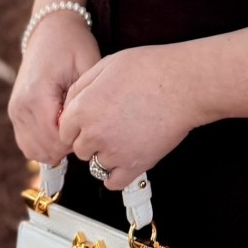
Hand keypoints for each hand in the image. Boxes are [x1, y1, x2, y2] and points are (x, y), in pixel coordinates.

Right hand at [8, 11, 100, 166]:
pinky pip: (27, 144)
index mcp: (36, 96)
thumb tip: (83, 131)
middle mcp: (19, 106)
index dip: (78, 139)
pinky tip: (61, 127)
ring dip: (56, 147)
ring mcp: (14, 111)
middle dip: (68, 145)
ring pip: (34, 151)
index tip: (90, 121)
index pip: (57, 141)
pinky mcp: (14, 112)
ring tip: (73, 124)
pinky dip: (45, 143)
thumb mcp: (88, 66)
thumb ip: (86, 101)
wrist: (50, 28)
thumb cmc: (74, 44)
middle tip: (84, 123)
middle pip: (45, 150)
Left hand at [56, 45, 205, 191]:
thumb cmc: (150, 69)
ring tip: (123, 137)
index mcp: (84, 108)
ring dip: (105, 155)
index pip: (64, 130)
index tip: (88, 122)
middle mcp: (95, 133)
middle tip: (110, 126)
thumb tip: (70, 104)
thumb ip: (82, 87)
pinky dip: (116, 174)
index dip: (77, 125)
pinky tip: (125, 159)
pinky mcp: (135, 165)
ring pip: (96, 165)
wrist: (183, 84)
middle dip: (90, 140)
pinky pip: (113, 182)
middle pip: (79, 149)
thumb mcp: (106, 65)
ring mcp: (114, 152)